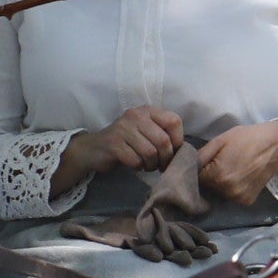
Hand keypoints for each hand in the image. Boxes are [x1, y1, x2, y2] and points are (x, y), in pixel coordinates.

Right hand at [52, 105, 188, 196]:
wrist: (94, 148)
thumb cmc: (126, 142)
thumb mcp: (146, 132)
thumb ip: (163, 135)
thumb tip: (183, 151)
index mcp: (148, 110)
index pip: (174, 121)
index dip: (177, 140)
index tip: (172, 151)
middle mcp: (135, 115)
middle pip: (163, 141)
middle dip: (165, 158)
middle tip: (160, 165)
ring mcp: (123, 129)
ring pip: (150, 153)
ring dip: (151, 164)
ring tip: (146, 165)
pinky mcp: (114, 144)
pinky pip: (135, 160)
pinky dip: (138, 167)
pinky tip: (134, 164)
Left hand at [197, 118, 277, 200]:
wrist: (275, 146)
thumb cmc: (246, 139)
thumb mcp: (220, 141)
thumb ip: (200, 155)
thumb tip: (185, 166)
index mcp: (217, 175)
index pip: (195, 178)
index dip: (199, 169)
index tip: (208, 161)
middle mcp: (226, 191)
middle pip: (207, 187)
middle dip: (210, 176)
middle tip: (222, 162)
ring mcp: (238, 198)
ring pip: (219, 193)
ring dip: (221, 183)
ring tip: (233, 168)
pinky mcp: (247, 201)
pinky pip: (232, 196)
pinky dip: (233, 188)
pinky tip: (241, 176)